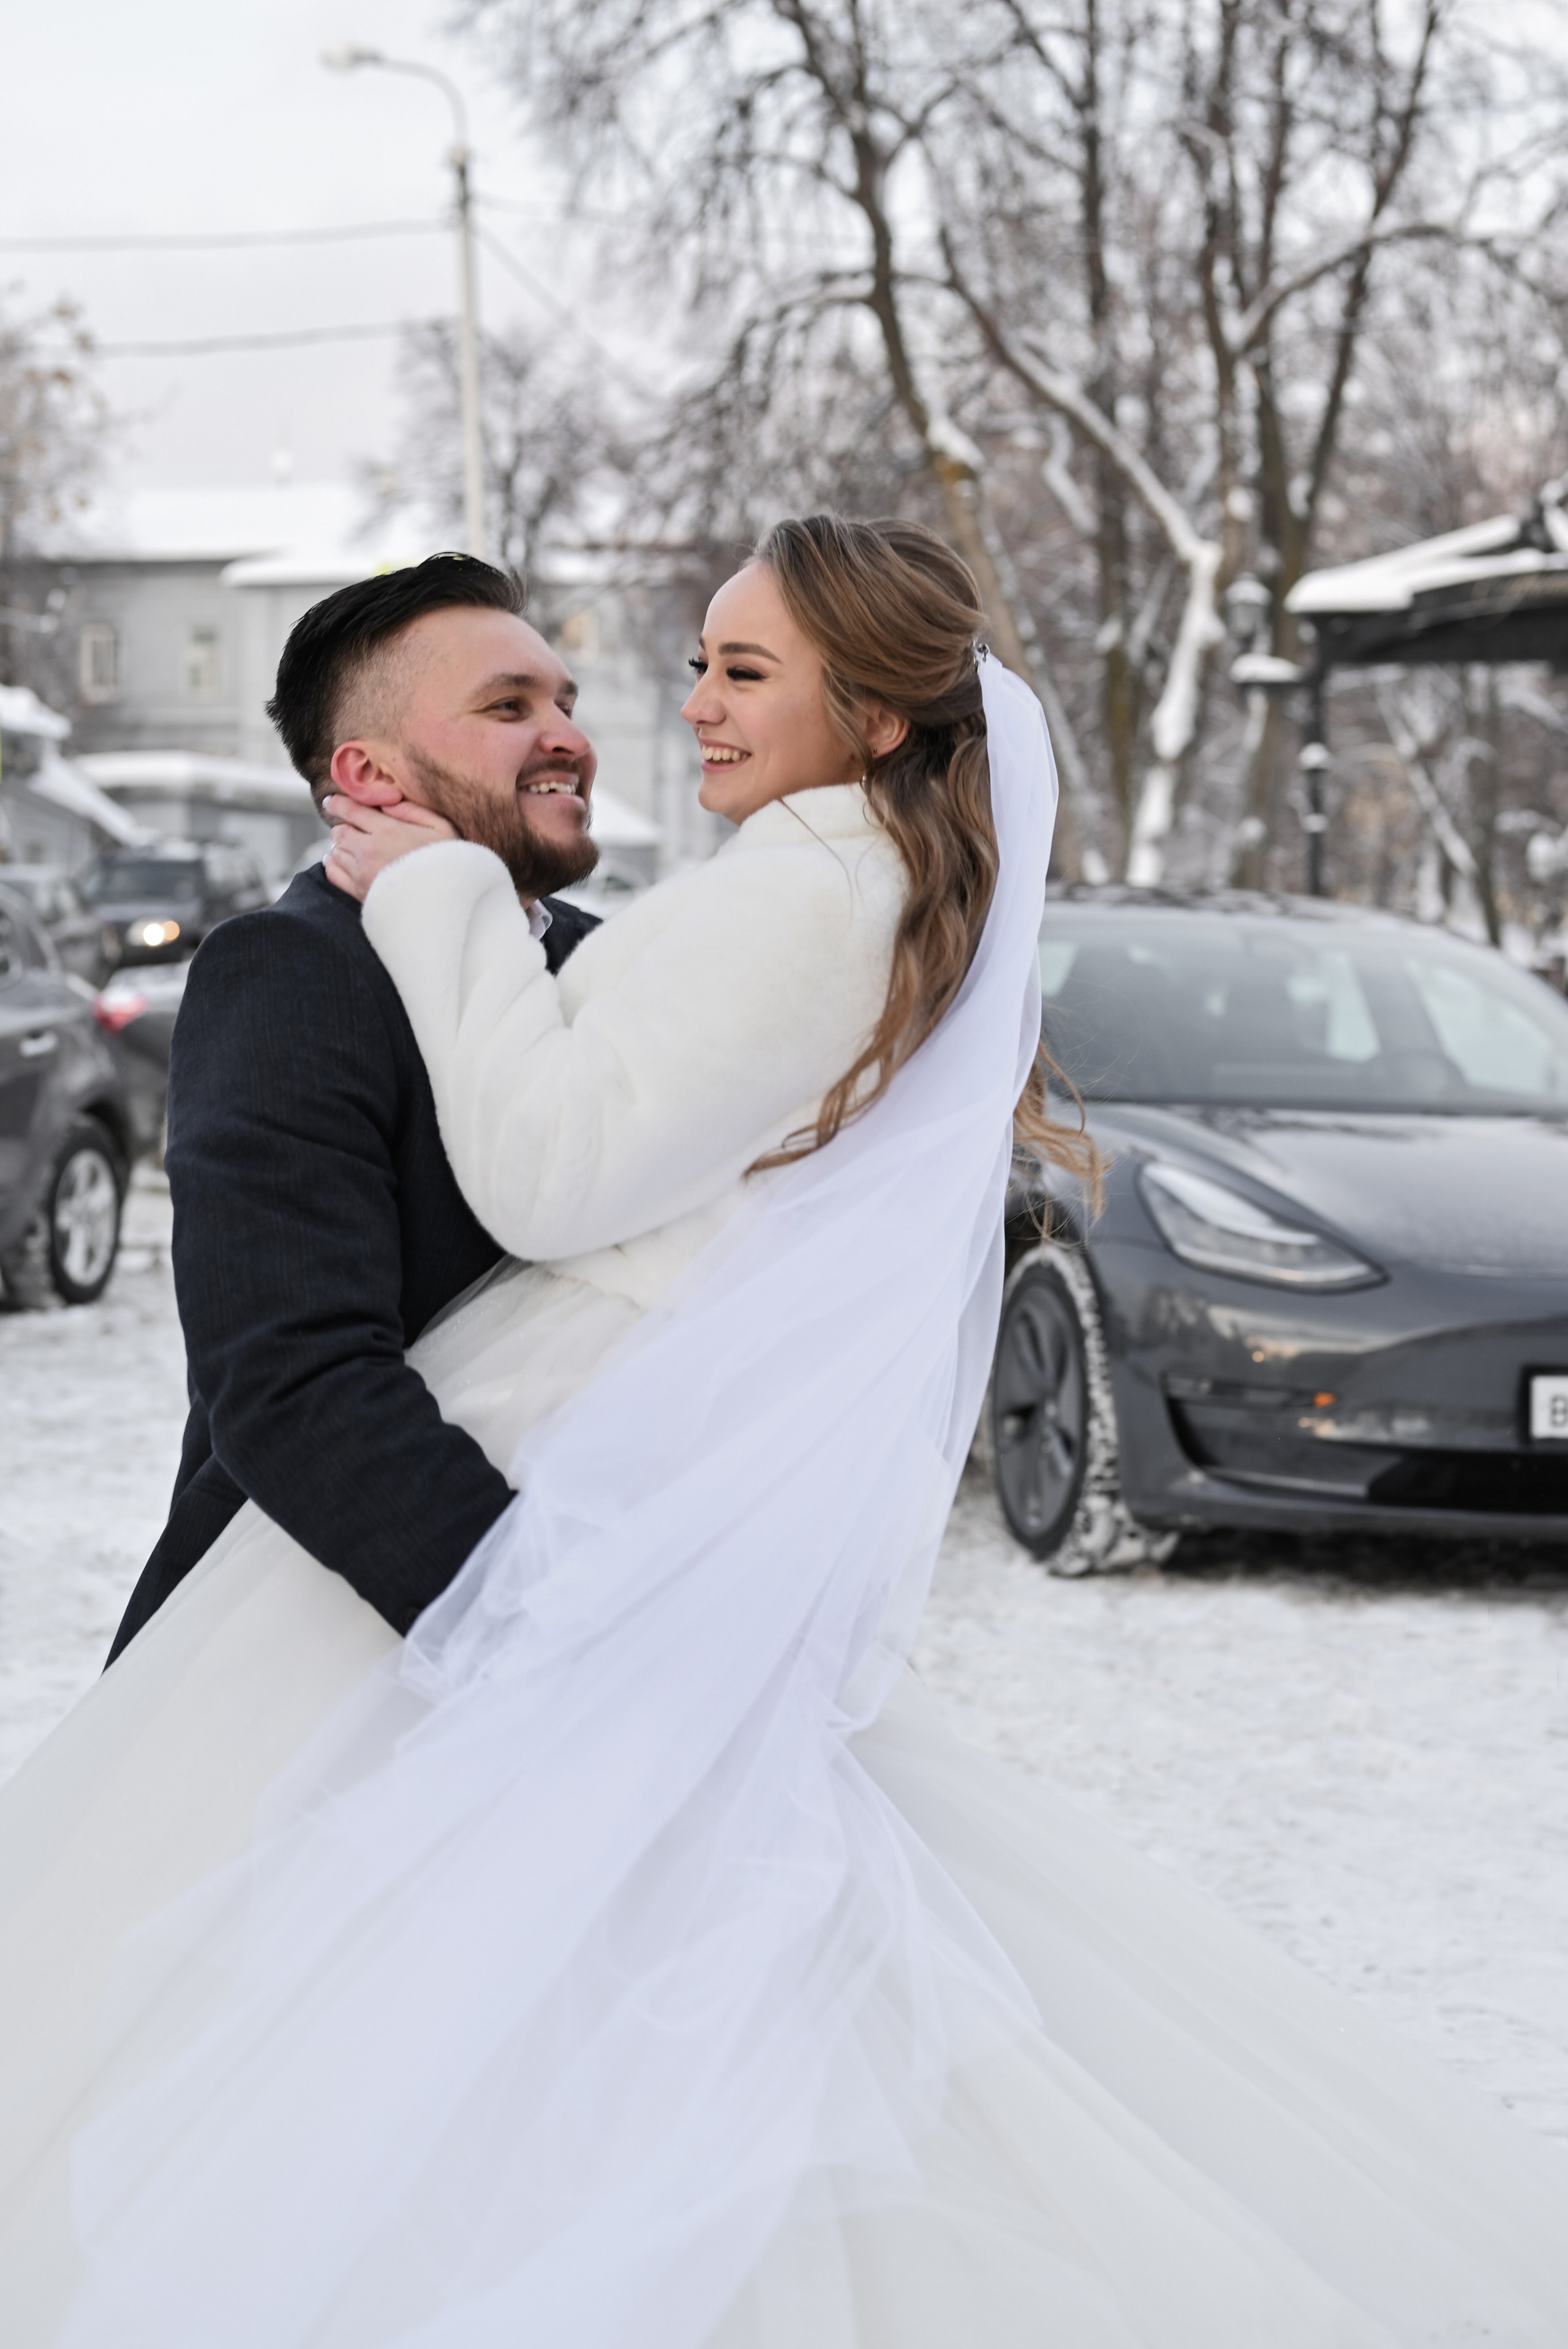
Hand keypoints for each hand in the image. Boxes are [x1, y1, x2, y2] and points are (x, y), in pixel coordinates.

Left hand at [323, 793, 456, 902]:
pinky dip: (333, 864)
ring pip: (336, 851)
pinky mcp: (360, 892)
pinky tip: (340, 861)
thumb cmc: (447, 862)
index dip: (337, 804)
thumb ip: (411, 810)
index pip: (350, 811)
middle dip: (344, 826)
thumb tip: (385, 804)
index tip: (331, 801)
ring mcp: (362, 873)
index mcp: (387, 830)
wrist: (445, 901)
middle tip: (354, 828)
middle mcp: (369, 850)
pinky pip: (333, 874)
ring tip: (353, 846)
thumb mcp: (440, 827)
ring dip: (341, 846)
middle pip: (339, 832)